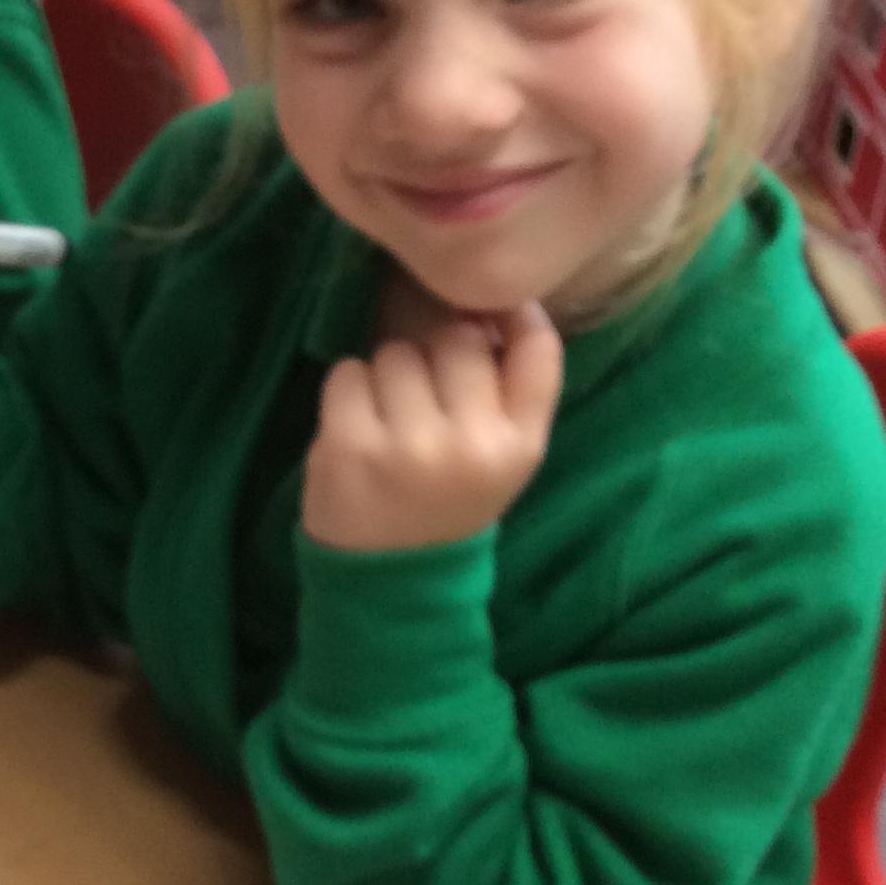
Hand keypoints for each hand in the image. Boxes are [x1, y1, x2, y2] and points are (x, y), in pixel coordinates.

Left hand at [302, 303, 562, 551]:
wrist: (391, 581)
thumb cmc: (447, 503)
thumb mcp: (500, 460)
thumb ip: (503, 392)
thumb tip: (483, 302)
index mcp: (521, 445)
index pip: (539, 349)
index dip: (516, 315)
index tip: (492, 315)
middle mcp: (474, 442)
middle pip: (458, 338)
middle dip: (436, 356)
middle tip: (425, 402)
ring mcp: (411, 444)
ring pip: (398, 352)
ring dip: (387, 375)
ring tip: (389, 423)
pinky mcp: (352, 446)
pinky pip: (348, 372)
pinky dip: (346, 392)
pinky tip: (356, 428)